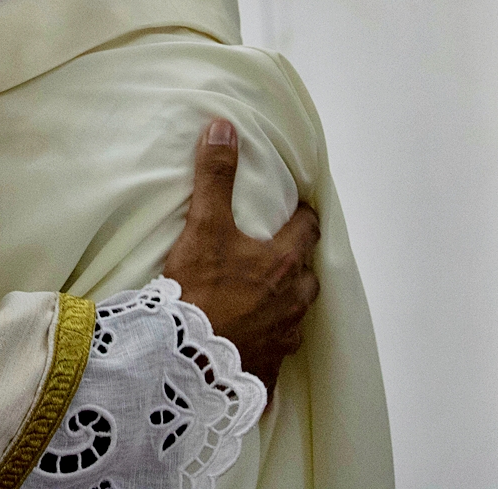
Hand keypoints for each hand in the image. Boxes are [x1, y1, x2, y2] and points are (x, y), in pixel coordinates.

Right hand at [162, 119, 320, 391]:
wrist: (188, 360)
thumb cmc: (200, 290)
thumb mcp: (204, 226)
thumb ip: (215, 177)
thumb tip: (224, 129)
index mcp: (282, 262)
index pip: (308, 230)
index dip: (304, 216)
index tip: (297, 209)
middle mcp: (292, 300)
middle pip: (308, 277)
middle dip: (298, 264)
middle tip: (280, 254)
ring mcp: (282, 336)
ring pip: (296, 315)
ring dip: (286, 303)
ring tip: (266, 297)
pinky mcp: (267, 368)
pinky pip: (275, 353)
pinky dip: (268, 343)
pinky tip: (252, 341)